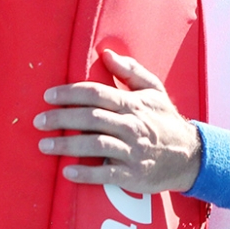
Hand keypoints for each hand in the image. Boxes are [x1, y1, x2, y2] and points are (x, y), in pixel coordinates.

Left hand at [34, 49, 200, 193]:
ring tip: (44, 145)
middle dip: (62, 118)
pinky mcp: (133, 175)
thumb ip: (130, 70)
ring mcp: (133, 151)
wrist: (190, 156)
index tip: (49, 96)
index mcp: (133, 104)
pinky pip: (106, 174)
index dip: (70, 93)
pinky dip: (86, 174)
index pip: (97, 94)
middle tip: (39, 120)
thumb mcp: (154, 90)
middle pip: (91, 118)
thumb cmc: (166, 120)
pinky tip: (67, 172)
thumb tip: (106, 53)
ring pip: (95, 145)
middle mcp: (132, 126)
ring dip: (67, 146)